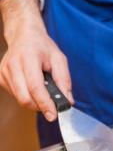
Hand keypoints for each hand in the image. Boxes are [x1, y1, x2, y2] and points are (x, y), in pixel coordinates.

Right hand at [0, 0, 72, 121]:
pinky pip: (16, 95)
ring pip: (20, 99)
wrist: (23, 35)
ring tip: (43, 89)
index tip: (53, 115)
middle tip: (52, 105)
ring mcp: (4, 72)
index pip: (36, 87)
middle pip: (25, 98)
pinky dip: (27, 96)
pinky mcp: (1, 78)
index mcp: (29, 58)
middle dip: (41, 106)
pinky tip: (32, 86)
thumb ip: (64, 81)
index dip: (45, 104)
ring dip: (35, 102)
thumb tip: (68, 101)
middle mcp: (13, 65)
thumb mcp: (59, 60)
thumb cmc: (42, 47)